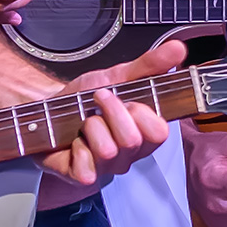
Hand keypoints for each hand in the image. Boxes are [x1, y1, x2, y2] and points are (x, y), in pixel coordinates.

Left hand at [38, 41, 183, 192]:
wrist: (49, 109)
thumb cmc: (85, 98)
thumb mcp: (118, 76)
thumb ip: (149, 65)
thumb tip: (177, 49)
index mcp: (144, 133)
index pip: (160, 132)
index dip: (140, 112)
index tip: (124, 97)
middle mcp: (129, 154)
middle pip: (132, 140)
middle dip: (110, 112)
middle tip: (98, 102)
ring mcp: (107, 168)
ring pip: (108, 150)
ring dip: (90, 126)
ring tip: (84, 121)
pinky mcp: (83, 177)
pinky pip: (87, 168)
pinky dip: (75, 149)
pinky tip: (74, 142)